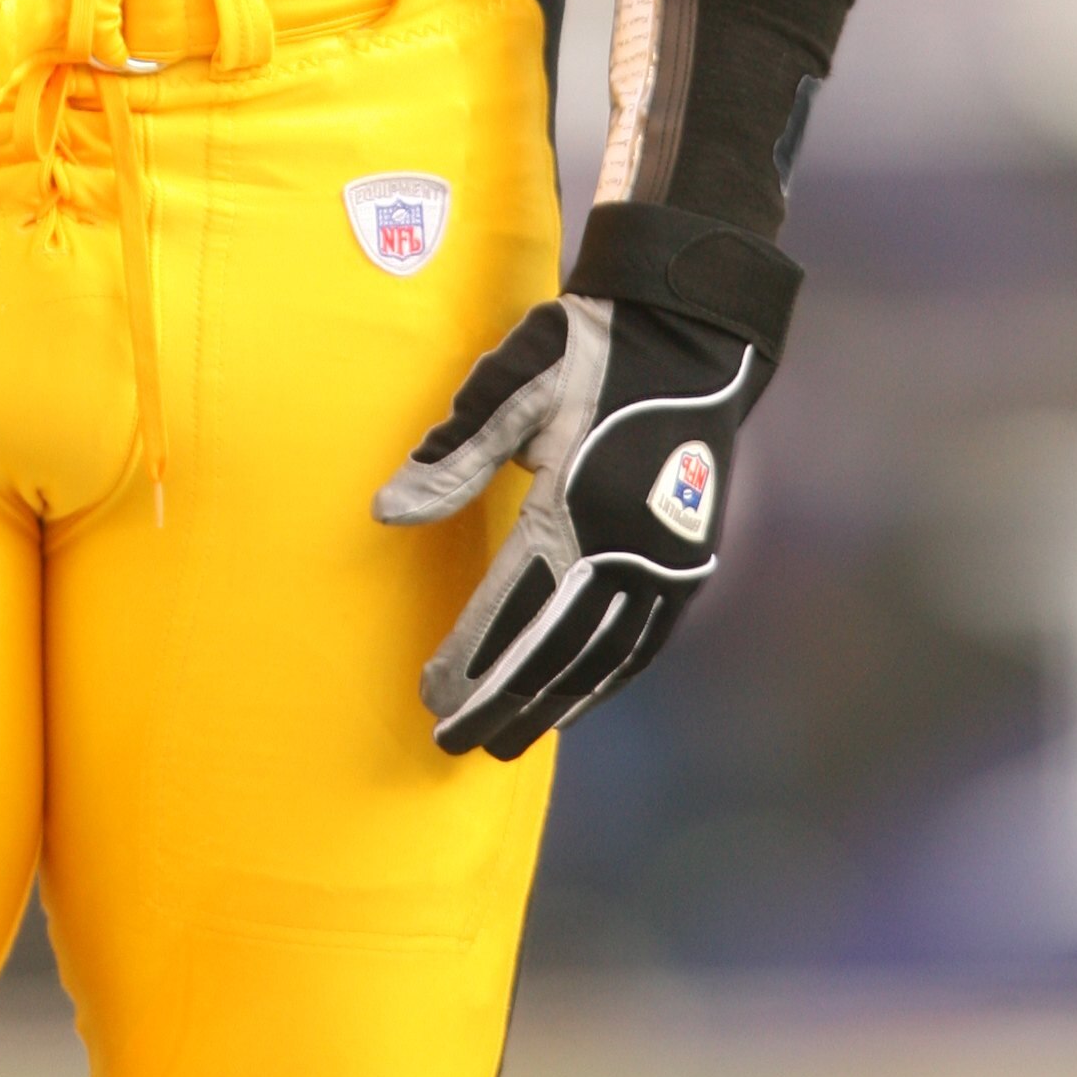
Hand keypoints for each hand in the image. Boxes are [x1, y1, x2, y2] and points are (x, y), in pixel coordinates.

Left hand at [375, 293, 765, 758]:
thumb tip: (387, 512)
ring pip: (602, 654)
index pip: (514, 600)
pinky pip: (641, 640)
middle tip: (452, 742)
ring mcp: (667, 559)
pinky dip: (601, 678)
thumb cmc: (585, 352)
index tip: (432, 696)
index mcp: (577, 500)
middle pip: (556, 644)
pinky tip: (571, 701)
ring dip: (549, 703)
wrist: (689, 335)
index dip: (473, 655)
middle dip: (502, 698)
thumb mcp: (512, 385)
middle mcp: (628, 544)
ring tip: (502, 741)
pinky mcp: (688, 561)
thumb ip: (453, 455)